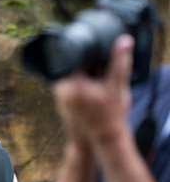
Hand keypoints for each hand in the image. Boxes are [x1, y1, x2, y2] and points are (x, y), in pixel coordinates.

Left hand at [52, 34, 133, 148]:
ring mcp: (57, 96)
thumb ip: (119, 62)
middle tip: (100, 80)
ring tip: (97, 89)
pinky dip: (81, 86)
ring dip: (85, 77)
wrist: (103, 141)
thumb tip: (124, 40)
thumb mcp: (117, 87)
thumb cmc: (112, 116)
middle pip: (73, 66)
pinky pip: (69, 86)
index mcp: (70, 82)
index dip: (90, 58)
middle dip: (88, 69)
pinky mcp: (59, 102)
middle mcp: (59, 88)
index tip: (100, 68)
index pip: (76, 57)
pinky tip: (92, 95)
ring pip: (71, 76)